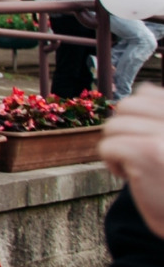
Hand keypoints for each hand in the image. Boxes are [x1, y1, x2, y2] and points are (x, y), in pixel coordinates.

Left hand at [101, 85, 163, 237]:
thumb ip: (162, 117)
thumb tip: (146, 88)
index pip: (151, 94)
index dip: (139, 119)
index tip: (151, 144)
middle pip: (128, 105)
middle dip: (124, 131)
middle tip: (141, 157)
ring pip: (115, 124)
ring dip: (118, 147)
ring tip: (139, 168)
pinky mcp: (150, 153)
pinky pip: (108, 145)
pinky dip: (111, 163)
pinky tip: (132, 178)